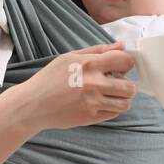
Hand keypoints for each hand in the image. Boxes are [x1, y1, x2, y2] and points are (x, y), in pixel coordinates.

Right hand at [15, 41, 136, 132]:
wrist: (33, 104)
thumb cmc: (50, 79)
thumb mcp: (70, 57)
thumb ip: (98, 51)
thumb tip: (122, 46)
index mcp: (89, 65)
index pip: (125, 62)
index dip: (126, 64)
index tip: (120, 67)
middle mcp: (94, 84)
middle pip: (130, 86)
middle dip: (126, 84)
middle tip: (115, 83)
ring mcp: (93, 103)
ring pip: (125, 103)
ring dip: (121, 98)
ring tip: (110, 95)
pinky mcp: (91, 117)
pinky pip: (114, 114)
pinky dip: (112, 108)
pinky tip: (100, 102)